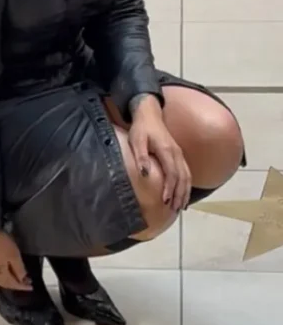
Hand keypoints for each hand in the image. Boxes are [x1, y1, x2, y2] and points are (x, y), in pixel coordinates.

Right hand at [0, 230, 31, 289]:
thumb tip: (22, 280)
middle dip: (14, 283)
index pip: (12, 285)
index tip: (31, 287)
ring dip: (5, 278)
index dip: (22, 286)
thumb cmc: (0, 243)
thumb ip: (19, 270)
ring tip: (12, 275)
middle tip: (23, 281)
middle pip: (3, 283)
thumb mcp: (14, 256)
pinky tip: (0, 268)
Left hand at [130, 96, 189, 211]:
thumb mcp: (137, 141)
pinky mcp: (179, 156)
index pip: (172, 174)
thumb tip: (145, 174)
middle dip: (180, 195)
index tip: (166, 201)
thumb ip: (141, 157)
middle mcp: (177, 154)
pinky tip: (183, 195)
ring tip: (181, 207)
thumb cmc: (142, 128)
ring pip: (187, 176)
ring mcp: (180, 155)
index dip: (170, 188)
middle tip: (175, 209)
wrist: (150, 115)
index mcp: (167, 151)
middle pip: (183, 178)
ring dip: (185, 192)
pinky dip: (186, 185)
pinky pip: (186, 173)